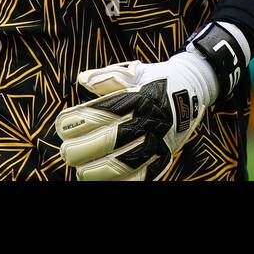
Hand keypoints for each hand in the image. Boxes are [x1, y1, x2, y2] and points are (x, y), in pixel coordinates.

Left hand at [55, 50, 216, 180]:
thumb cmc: (155, 78)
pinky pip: (142, 177)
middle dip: (82, 149)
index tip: (62, 126)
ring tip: (80, 172)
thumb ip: (106, 77)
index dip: (79, 121)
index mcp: (138, 96)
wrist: (192, 87)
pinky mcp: (164, 156)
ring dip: (97, 171)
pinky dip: (121, 182)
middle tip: (66, 152)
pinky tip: (102, 181)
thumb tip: (81, 79)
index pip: (103, 112)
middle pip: (109, 139)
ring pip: (123, 163)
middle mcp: (148, 119)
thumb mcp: (133, 71)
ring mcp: (157, 140)